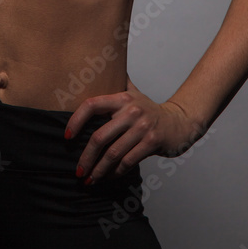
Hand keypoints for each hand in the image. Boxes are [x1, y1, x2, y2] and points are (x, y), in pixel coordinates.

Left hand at [64, 75, 205, 184]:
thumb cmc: (150, 110)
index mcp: (122, 98)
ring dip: (99, 170)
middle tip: (78, 170)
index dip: (76, 120)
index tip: (67, 137)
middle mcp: (131, 111)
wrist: (180, 122)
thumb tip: (96, 69)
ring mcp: (142, 127)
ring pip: (113, 153)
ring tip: (90, 179)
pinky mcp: (152, 142)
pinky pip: (128, 161)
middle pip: (99, 136)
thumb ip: (115, 84)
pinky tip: (109, 176)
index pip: (92, 105)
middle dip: (86, 157)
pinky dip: (116, 171)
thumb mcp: (133, 93)